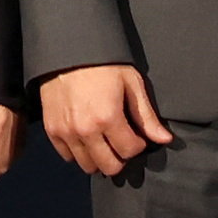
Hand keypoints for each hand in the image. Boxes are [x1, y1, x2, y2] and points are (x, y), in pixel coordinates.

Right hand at [41, 62, 173, 181]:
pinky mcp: (52, 130)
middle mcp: (86, 130)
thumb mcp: (130, 83)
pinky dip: (79, 153)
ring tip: (104, 142)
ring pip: (88, 166)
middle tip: (122, 143)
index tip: (137, 136)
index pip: (129, 152)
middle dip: (121, 158)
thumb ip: (146, 116)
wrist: (67, 50)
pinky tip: (87, 139)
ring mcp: (67, 132)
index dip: (138, 146)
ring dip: (100, 158)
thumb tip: (164, 139)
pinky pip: (68, 157)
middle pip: (109, 167)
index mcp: (108, 117)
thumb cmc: (101, 63)